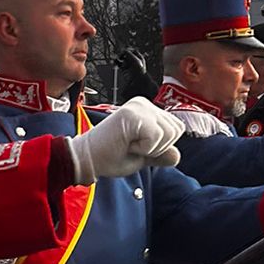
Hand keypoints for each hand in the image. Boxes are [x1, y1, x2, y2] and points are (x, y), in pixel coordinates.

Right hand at [67, 97, 183, 183]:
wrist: (87, 159)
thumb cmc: (109, 156)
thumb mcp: (143, 156)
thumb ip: (160, 154)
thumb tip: (176, 155)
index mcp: (147, 110)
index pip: (177, 128)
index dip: (161, 146)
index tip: (137, 146)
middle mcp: (144, 104)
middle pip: (176, 130)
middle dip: (158, 147)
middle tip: (132, 146)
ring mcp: (139, 107)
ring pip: (169, 133)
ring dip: (151, 148)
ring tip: (129, 144)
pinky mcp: (133, 114)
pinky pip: (156, 137)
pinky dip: (144, 148)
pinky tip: (127, 144)